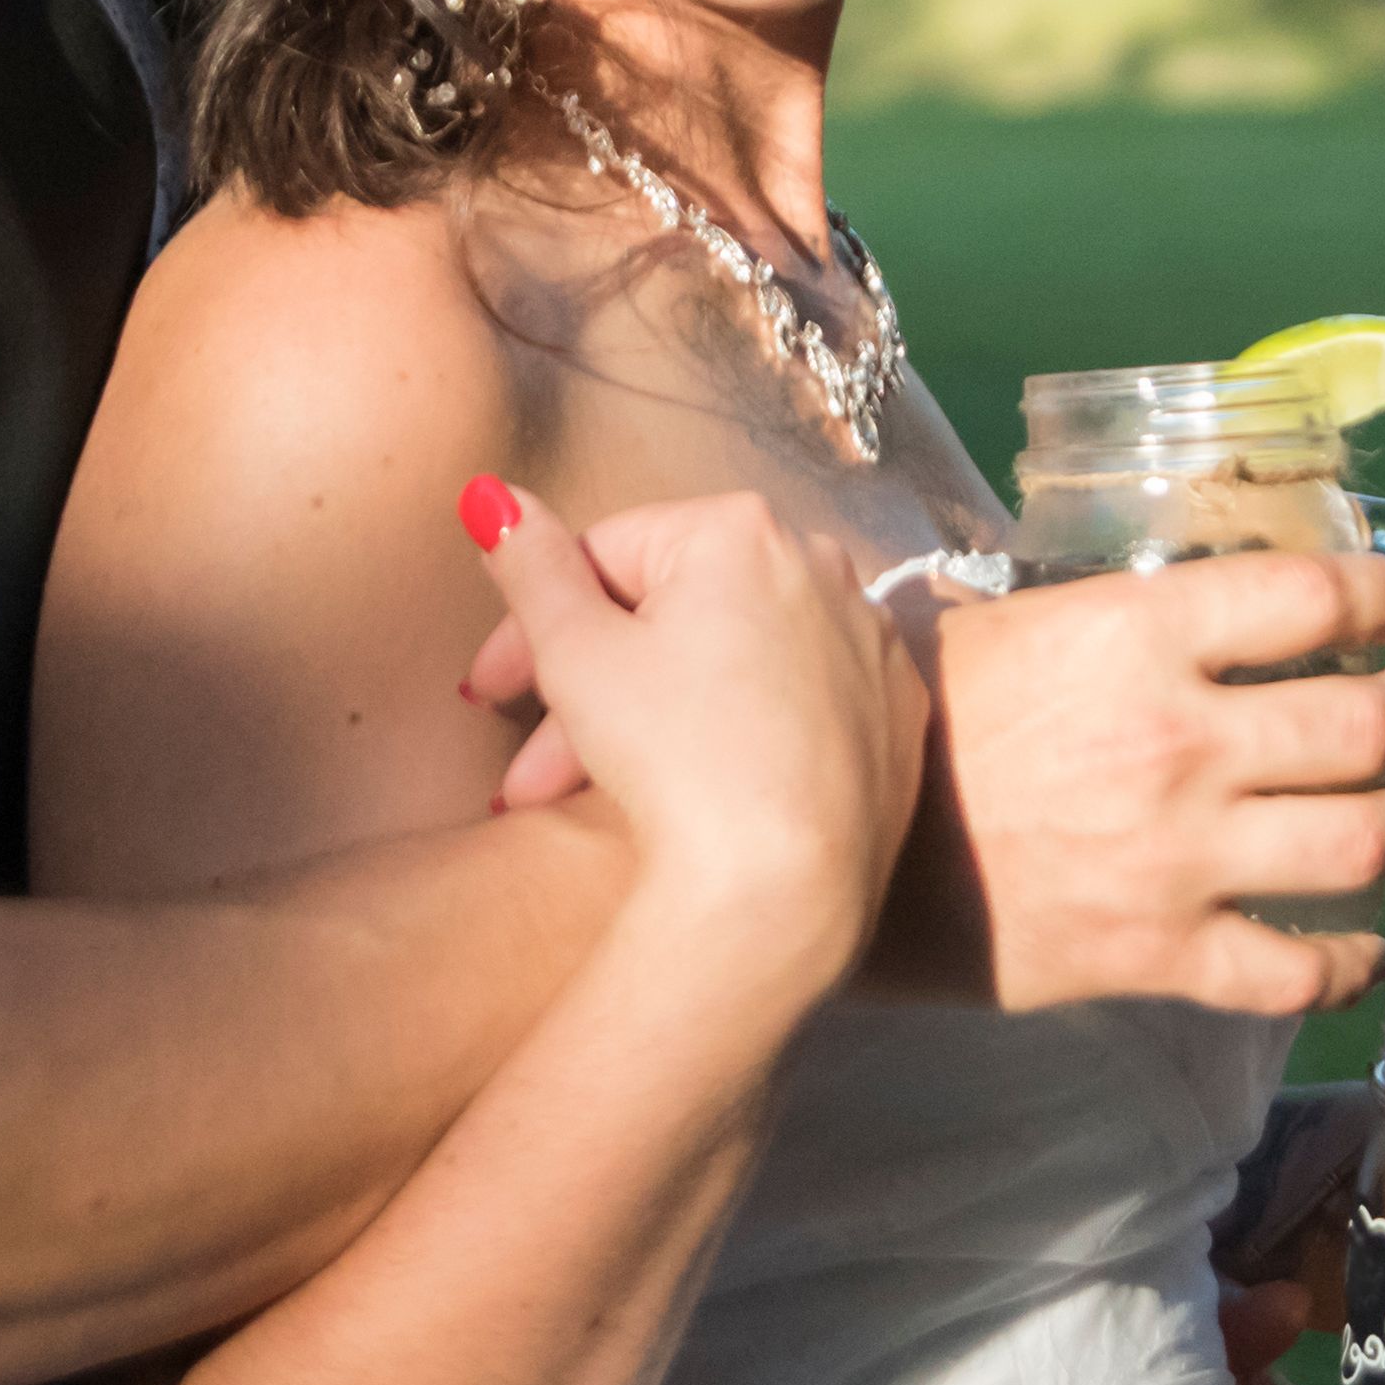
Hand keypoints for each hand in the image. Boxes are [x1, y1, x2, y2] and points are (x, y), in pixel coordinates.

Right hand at [463, 482, 921, 999]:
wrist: (785, 886)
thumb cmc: (675, 755)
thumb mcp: (576, 653)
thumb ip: (532, 565)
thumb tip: (495, 497)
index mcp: (739, 530)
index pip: (606, 557)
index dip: (531, 625)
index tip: (489, 691)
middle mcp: (820, 565)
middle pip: (667, 616)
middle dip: (584, 691)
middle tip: (529, 767)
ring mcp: (867, 643)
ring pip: (727, 664)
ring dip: (648, 720)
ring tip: (578, 799)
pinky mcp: (895, 715)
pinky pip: (794, 706)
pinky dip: (738, 735)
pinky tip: (691, 794)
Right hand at [917, 555, 1384, 1018]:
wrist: (821, 846)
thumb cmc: (912, 722)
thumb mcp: (1011, 620)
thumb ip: (1118, 611)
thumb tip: (1199, 589)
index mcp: (1139, 633)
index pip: (1316, 595)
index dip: (1381, 593)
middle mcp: (1179, 740)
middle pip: (1368, 723)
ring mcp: (1178, 856)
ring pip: (1364, 843)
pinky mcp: (1158, 954)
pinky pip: (1298, 971)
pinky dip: (1350, 962)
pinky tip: (1359, 944)